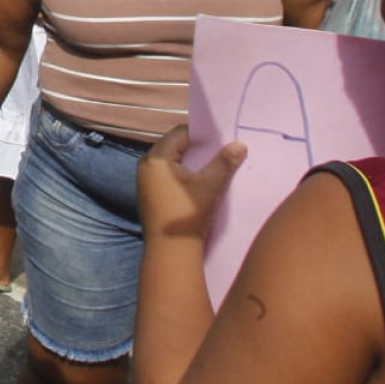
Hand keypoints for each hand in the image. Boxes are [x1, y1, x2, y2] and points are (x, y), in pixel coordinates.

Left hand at [139, 125, 245, 241]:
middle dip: (196, 149)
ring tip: (212, 166)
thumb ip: (224, 163)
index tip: (220, 139)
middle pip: (174, 147)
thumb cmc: (188, 213)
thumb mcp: (210, 186)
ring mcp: (145, 180)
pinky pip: (166, 175)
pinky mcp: (149, 194)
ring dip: (190, 163)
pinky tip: (198, 182)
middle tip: (219, 151)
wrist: (171, 249)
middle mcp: (145, 165)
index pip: (179, 134)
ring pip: (170, 162)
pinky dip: (181, 175)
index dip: (200, 135)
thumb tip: (239, 144)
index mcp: (156, 158)